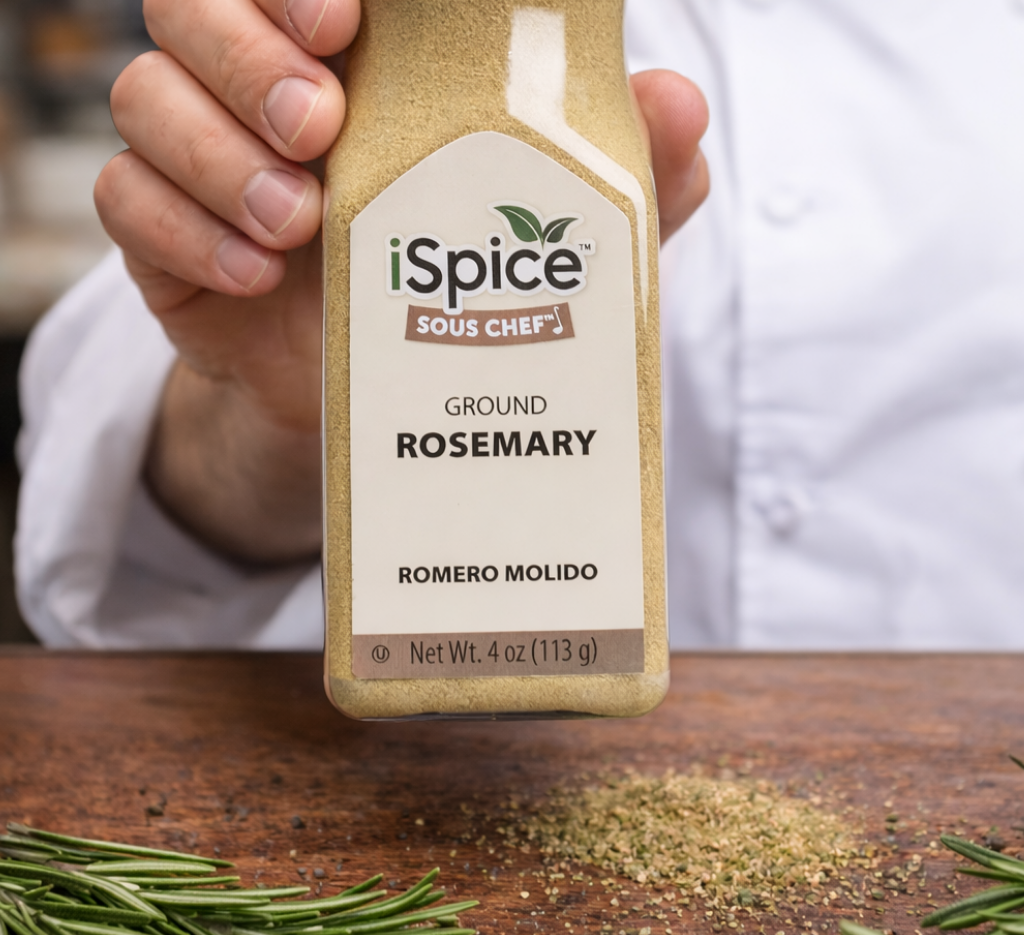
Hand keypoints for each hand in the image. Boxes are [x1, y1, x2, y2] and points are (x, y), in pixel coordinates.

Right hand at [95, 0, 708, 564]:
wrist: (391, 401)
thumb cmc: (469, 293)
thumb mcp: (555, 236)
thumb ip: (614, 171)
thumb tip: (677, 103)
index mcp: (355, 68)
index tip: (346, 19)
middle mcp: (266, 100)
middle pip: (191, 8)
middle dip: (247, 52)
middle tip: (324, 123)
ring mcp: (208, 170)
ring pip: (144, 98)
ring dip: (215, 150)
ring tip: (300, 220)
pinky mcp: (168, 247)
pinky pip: (126, 206)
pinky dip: (179, 231)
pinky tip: (254, 275)